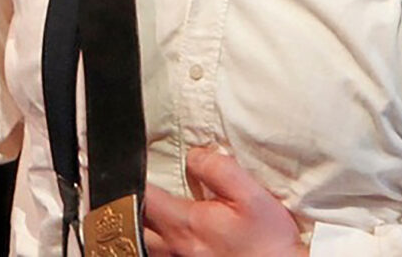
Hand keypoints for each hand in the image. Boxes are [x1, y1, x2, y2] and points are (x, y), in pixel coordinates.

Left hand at [144, 147, 307, 256]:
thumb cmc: (269, 240)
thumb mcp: (251, 195)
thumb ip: (219, 170)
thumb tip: (194, 155)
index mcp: (187, 223)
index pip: (144, 196)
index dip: (135, 176)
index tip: (136, 163)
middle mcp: (176, 246)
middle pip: (136, 221)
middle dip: (132, 201)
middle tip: (135, 183)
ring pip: (143, 242)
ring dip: (141, 222)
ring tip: (147, 205)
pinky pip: (158, 254)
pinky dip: (154, 240)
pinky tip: (166, 230)